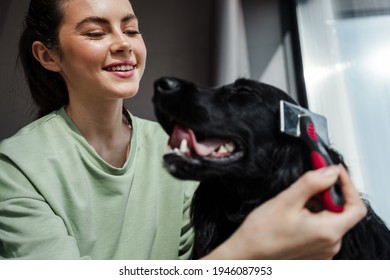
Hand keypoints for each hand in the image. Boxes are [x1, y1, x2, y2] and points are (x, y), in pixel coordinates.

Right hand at [204, 165, 366, 258]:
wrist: (246, 254)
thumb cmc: (262, 233)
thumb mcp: (286, 200)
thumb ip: (312, 183)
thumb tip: (331, 171)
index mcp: (328, 232)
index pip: (356, 206)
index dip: (348, 185)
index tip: (334, 171)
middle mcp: (330, 245)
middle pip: (342, 212)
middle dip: (328, 193)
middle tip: (310, 181)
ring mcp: (323, 251)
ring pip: (330, 219)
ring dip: (318, 205)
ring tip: (296, 201)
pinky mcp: (314, 253)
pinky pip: (322, 230)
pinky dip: (313, 216)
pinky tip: (295, 213)